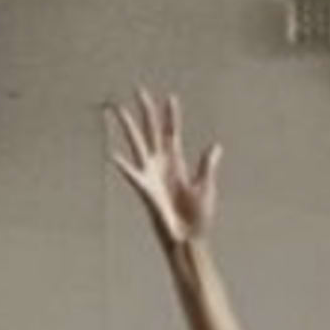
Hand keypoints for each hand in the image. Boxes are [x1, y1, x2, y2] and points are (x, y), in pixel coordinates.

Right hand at [103, 88, 220, 247]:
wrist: (188, 239)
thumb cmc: (198, 217)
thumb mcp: (206, 187)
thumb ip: (207, 165)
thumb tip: (215, 146)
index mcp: (177, 163)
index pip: (173, 133)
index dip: (171, 116)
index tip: (170, 97)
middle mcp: (162, 165)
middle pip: (152, 132)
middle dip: (147, 112)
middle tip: (140, 90)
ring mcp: (152, 175)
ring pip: (138, 144)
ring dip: (129, 127)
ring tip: (120, 109)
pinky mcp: (146, 190)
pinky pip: (134, 175)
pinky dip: (125, 167)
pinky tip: (113, 156)